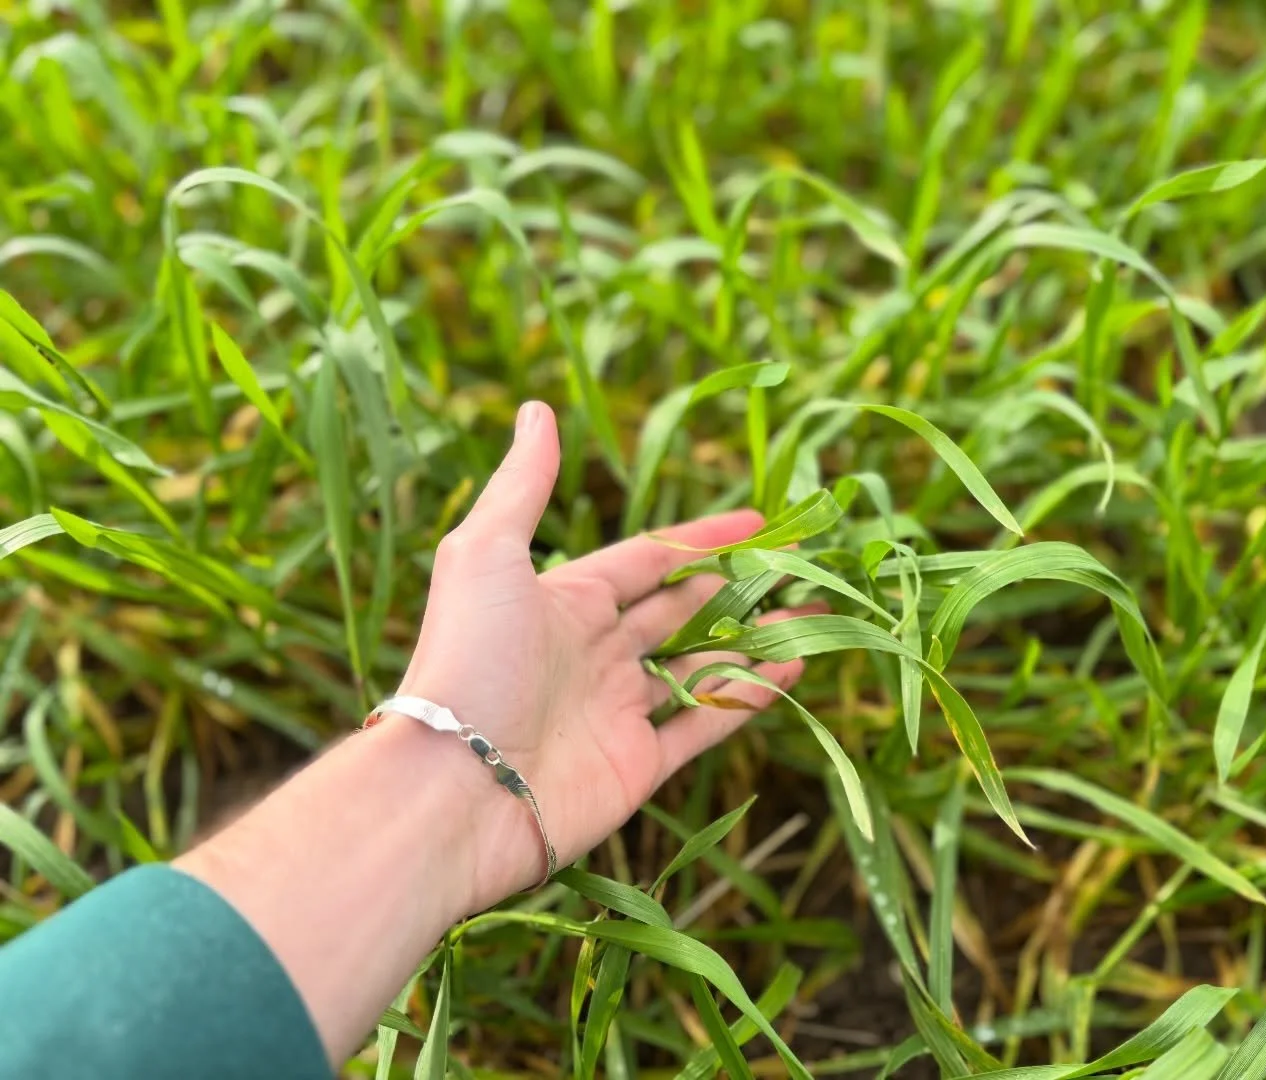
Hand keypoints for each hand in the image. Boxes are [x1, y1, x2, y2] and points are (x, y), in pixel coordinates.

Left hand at [393, 401, 808, 905]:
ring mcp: (618, 711)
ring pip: (699, 667)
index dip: (700, 539)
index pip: (646, 561)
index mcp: (563, 602)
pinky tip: (792, 669)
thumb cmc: (468, 658)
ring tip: (809, 617)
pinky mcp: (637, 764)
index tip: (758, 522)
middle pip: (679, 612)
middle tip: (796, 570)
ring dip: (753, 642)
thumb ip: (523, 484)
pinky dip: (748, 697)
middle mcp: (593, 654)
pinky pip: (704, 722)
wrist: (453, 787)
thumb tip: (537, 408)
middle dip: (735, 590)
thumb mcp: (487, 552)